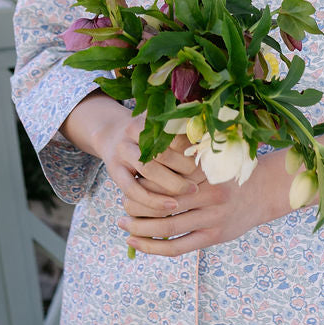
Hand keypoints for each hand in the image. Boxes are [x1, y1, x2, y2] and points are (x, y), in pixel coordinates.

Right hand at [60, 94, 199, 214]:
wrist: (112, 133)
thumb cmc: (149, 134)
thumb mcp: (162, 125)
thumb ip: (184, 130)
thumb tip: (211, 142)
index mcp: (148, 118)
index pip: (175, 133)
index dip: (193, 147)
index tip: (208, 158)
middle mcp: (132, 132)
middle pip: (162, 152)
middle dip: (185, 167)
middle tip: (202, 177)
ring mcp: (121, 151)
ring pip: (149, 170)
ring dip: (173, 184)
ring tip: (191, 191)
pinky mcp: (114, 171)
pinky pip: (133, 190)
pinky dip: (153, 201)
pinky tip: (171, 206)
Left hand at [118, 143, 286, 255]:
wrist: (266, 190)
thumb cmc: (230, 168)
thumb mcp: (212, 153)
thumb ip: (186, 150)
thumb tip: (149, 145)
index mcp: (204, 170)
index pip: (163, 177)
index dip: (141, 180)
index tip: (128, 179)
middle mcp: (208, 194)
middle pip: (160, 202)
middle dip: (135, 206)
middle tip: (120, 206)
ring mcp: (212, 217)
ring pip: (166, 227)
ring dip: (139, 229)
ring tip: (123, 226)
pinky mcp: (213, 236)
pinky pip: (178, 247)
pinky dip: (153, 247)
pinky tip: (136, 243)